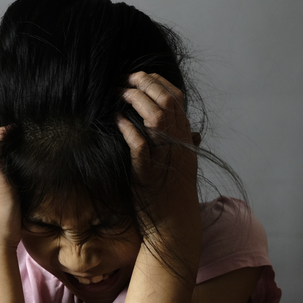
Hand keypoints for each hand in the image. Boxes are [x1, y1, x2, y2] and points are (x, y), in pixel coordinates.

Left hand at [117, 72, 200, 227]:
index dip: (160, 83)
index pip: (178, 100)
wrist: (173, 226)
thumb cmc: (172, 195)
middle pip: (168, 102)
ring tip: (121, 93)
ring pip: (157, 117)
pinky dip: (128, 128)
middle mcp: (178, 145)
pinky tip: (117, 119)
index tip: (142, 77)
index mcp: (184, 140)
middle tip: (127, 78)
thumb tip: (181, 128)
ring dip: (137, 100)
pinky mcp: (148, 173)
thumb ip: (179, 143)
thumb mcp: (181, 164)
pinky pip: (139, 144)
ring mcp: (165, 158)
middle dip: (146, 84)